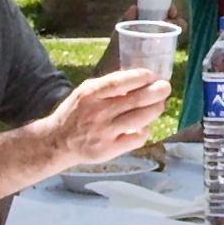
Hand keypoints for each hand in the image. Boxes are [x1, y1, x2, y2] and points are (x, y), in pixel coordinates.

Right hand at [46, 67, 171, 170]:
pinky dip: (145, 130)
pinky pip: (137, 138)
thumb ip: (108, 86)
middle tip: (165, 87)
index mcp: (90, 94)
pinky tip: (144, 126)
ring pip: (140, 119)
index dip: (140, 77)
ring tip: (159, 104)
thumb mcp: (85, 92)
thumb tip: (140, 79)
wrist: (58, 142)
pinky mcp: (109, 150)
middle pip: (136, 100)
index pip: (120, 82)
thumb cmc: (76, 113)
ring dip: (155, 109)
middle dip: (156, 92)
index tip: (152, 75)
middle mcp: (97, 112)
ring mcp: (104, 132)